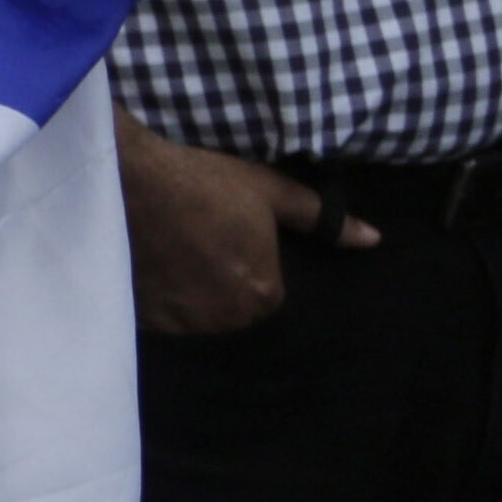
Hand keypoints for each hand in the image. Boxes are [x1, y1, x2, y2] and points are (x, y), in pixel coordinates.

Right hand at [115, 117, 352, 335]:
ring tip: (173, 259)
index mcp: (262, 293)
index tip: (230, 242)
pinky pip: (159, 320)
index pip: (266, 295)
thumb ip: (322, 220)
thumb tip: (373, 239)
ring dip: (189, 299)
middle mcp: (224, 318)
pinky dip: (158, 302)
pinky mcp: (141, 318)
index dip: (250, 267)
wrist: (128, 180)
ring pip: (195, 318)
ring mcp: (179, 322)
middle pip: (231, 312)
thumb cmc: (203, 182)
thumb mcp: (270, 191)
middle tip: (200, 248)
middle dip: (221, 288)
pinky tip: (149, 270)